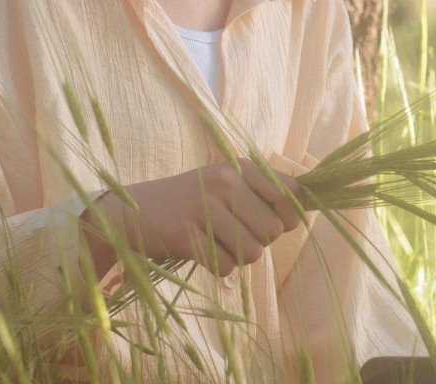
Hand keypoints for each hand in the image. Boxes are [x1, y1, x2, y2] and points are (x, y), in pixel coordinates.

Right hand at [83, 158, 305, 276]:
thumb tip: (303, 209)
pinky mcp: (186, 234)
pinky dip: (218, 267)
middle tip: (234, 235)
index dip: (289, 217)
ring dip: (240, 257)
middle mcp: (224, 182)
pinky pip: (226, 266)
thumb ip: (263, 193)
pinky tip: (201, 251)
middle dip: (260, 242)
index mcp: (239, 168)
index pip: (291, 194)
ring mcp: (204, 207)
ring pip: (253, 252)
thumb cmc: (189, 203)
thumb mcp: (225, 185)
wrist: (132, 213)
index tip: (274, 223)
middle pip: (273, 230)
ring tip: (218, 243)